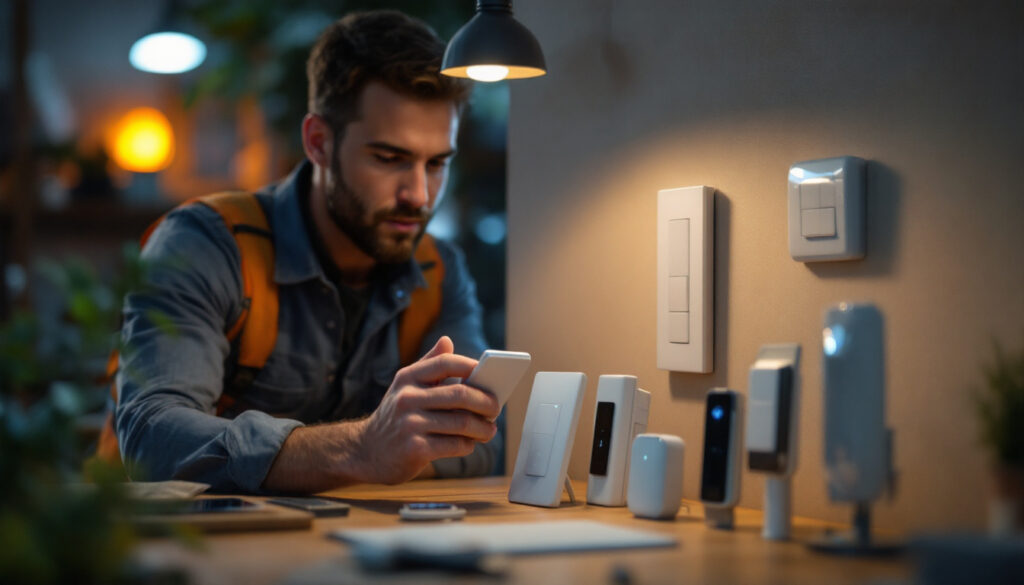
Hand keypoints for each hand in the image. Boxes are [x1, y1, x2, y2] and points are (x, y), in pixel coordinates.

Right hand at [351, 336, 498, 483]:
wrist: (365, 451)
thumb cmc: (395, 416)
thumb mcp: (405, 386)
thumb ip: (429, 365)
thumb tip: (447, 340)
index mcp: (408, 377)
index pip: (445, 362)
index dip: (472, 366)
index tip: (489, 375)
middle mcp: (407, 398)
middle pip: (461, 394)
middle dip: (486, 402)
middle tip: (495, 408)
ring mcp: (411, 424)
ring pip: (462, 422)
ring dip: (483, 428)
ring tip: (489, 430)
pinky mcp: (415, 449)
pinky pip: (455, 445)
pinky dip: (468, 444)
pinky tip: (469, 443)